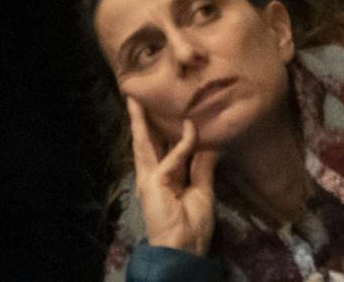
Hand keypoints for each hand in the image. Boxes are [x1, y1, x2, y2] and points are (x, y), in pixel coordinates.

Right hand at [129, 99, 218, 254]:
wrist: (184, 248)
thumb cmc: (192, 225)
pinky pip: (172, 157)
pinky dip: (183, 143)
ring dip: (140, 120)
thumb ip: (201, 167)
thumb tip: (208, 144)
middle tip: (138, 96)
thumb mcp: (202, 190)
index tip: (170, 110)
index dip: (163, 129)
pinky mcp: (153, 182)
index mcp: (164, 178)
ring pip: (144, 142)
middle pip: (146, 142)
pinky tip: (190, 128)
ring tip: (135, 99)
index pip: (161, 148)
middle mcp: (152, 175)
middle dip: (142, 120)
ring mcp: (149, 178)